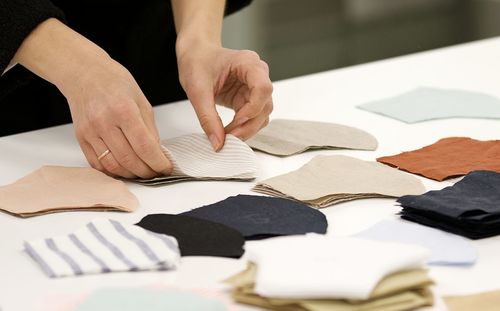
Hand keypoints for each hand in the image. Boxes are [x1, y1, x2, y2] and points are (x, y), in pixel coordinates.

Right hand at [65, 56, 171, 178]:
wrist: (84, 73)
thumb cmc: (115, 82)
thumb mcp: (142, 101)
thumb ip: (150, 129)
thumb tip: (157, 153)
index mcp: (124, 110)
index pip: (144, 146)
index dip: (158, 162)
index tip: (166, 168)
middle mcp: (104, 122)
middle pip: (128, 160)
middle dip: (146, 172)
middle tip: (157, 173)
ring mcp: (90, 131)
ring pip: (112, 165)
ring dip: (130, 175)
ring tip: (142, 172)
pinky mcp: (81, 137)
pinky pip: (97, 163)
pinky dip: (113, 171)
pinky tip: (124, 169)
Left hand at [177, 42, 272, 149]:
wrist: (195, 55)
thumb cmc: (197, 61)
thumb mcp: (197, 90)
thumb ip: (208, 118)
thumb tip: (218, 142)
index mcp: (248, 63)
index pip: (263, 88)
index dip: (253, 108)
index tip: (237, 121)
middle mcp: (257, 74)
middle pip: (265, 105)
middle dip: (248, 124)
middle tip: (228, 138)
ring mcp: (254, 87)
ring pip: (262, 114)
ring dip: (248, 129)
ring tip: (227, 137)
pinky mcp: (248, 98)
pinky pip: (253, 117)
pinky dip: (243, 127)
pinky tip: (229, 132)